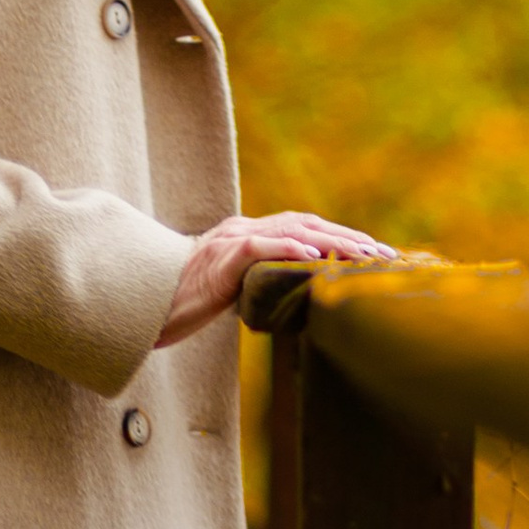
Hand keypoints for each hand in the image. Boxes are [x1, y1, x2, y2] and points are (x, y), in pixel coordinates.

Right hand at [155, 210, 398, 346]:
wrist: (144, 303)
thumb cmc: (185, 303)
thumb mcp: (232, 290)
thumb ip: (260, 283)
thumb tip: (298, 294)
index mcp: (249, 236)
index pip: (303, 228)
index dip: (340, 237)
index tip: (373, 253)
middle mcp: (243, 230)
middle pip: (306, 224)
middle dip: (349, 238)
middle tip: (384, 254)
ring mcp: (230, 240)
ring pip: (290, 231)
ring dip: (332, 241)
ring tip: (363, 253)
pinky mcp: (219, 259)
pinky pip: (258, 248)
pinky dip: (288, 249)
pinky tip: (315, 257)